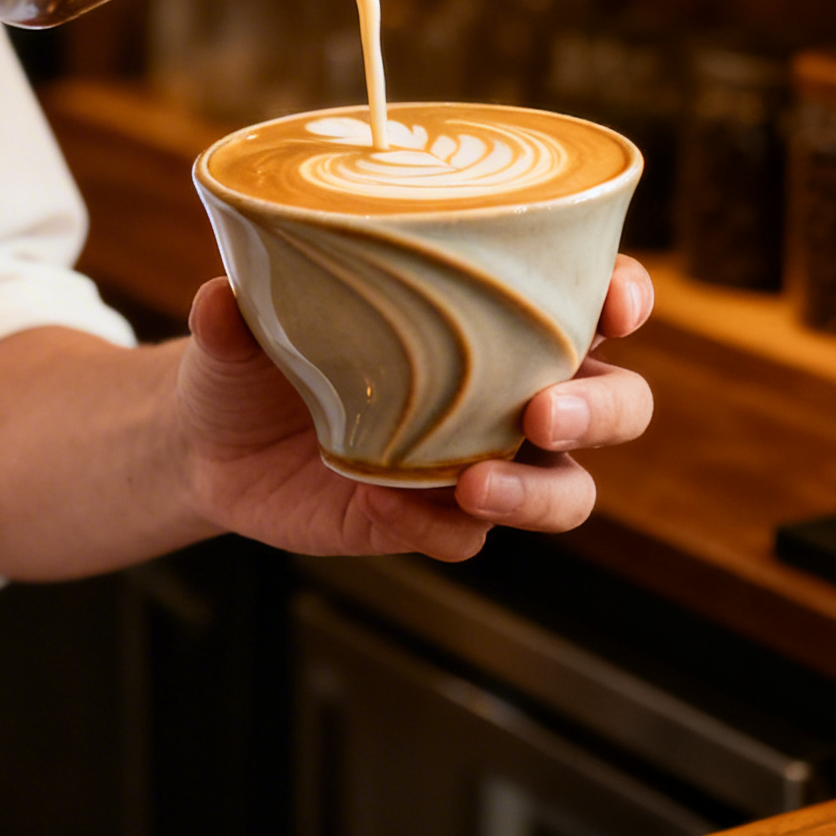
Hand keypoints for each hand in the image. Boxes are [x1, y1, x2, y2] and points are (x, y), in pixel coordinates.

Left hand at [175, 257, 657, 561]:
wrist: (210, 439)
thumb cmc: (255, 350)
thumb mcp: (242, 322)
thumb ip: (239, 310)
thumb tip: (221, 298)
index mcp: (497, 316)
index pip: (595, 297)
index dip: (624, 296)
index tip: (616, 305)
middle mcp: (512, 389)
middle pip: (617, 403)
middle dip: (600, 408)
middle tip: (544, 410)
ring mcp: (483, 461)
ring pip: (569, 490)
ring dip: (541, 491)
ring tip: (478, 484)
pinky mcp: (437, 522)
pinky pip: (469, 538)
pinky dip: (440, 526)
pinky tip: (388, 502)